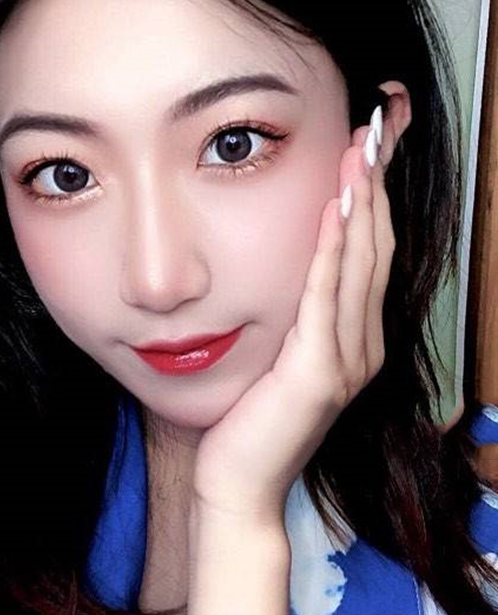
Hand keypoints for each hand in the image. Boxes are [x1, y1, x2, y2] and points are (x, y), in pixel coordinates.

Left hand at [192, 116, 394, 527]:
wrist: (238, 486)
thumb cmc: (249, 421)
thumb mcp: (278, 357)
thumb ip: (295, 316)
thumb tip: (289, 265)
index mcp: (356, 341)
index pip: (372, 254)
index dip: (374, 197)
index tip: (369, 145)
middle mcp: (363, 347)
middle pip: (377, 248)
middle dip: (376, 184)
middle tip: (375, 128)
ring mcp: (348, 362)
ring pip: (360, 265)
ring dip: (362, 203)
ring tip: (361, 150)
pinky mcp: (320, 374)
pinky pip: (327, 297)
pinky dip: (333, 249)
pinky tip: (335, 208)